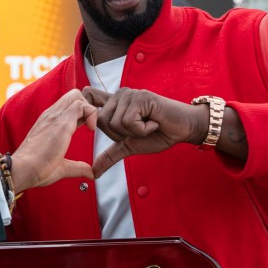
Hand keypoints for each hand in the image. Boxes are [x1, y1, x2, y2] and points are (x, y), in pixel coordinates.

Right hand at [10, 90, 97, 192]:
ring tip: (90, 127)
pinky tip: (91, 129)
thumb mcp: (62, 166)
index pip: (69, 105)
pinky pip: (80, 105)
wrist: (22, 170)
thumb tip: (90, 173)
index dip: (83, 113)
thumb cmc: (36, 169)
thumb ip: (77, 167)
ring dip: (88, 108)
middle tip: (90, 124)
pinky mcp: (60, 122)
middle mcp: (51, 115)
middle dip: (87, 105)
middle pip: (73, 95)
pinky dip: (91, 113)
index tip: (88, 128)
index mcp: (49, 122)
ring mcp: (54, 116)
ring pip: (76, 95)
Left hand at [83, 87, 199, 176]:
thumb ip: (110, 156)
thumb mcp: (129, 147)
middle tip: (139, 129)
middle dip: (120, 134)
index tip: (95, 120)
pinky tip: (154, 123)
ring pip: (115, 122)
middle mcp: (119, 95)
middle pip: (101, 121)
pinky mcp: (140, 97)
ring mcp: (129, 94)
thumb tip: (93, 173)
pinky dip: (142, 129)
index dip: (86, 107)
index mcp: (113, 104)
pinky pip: (129, 121)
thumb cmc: (157, 135)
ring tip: (147, 125)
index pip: (89, 96)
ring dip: (134, 132)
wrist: (182, 130)